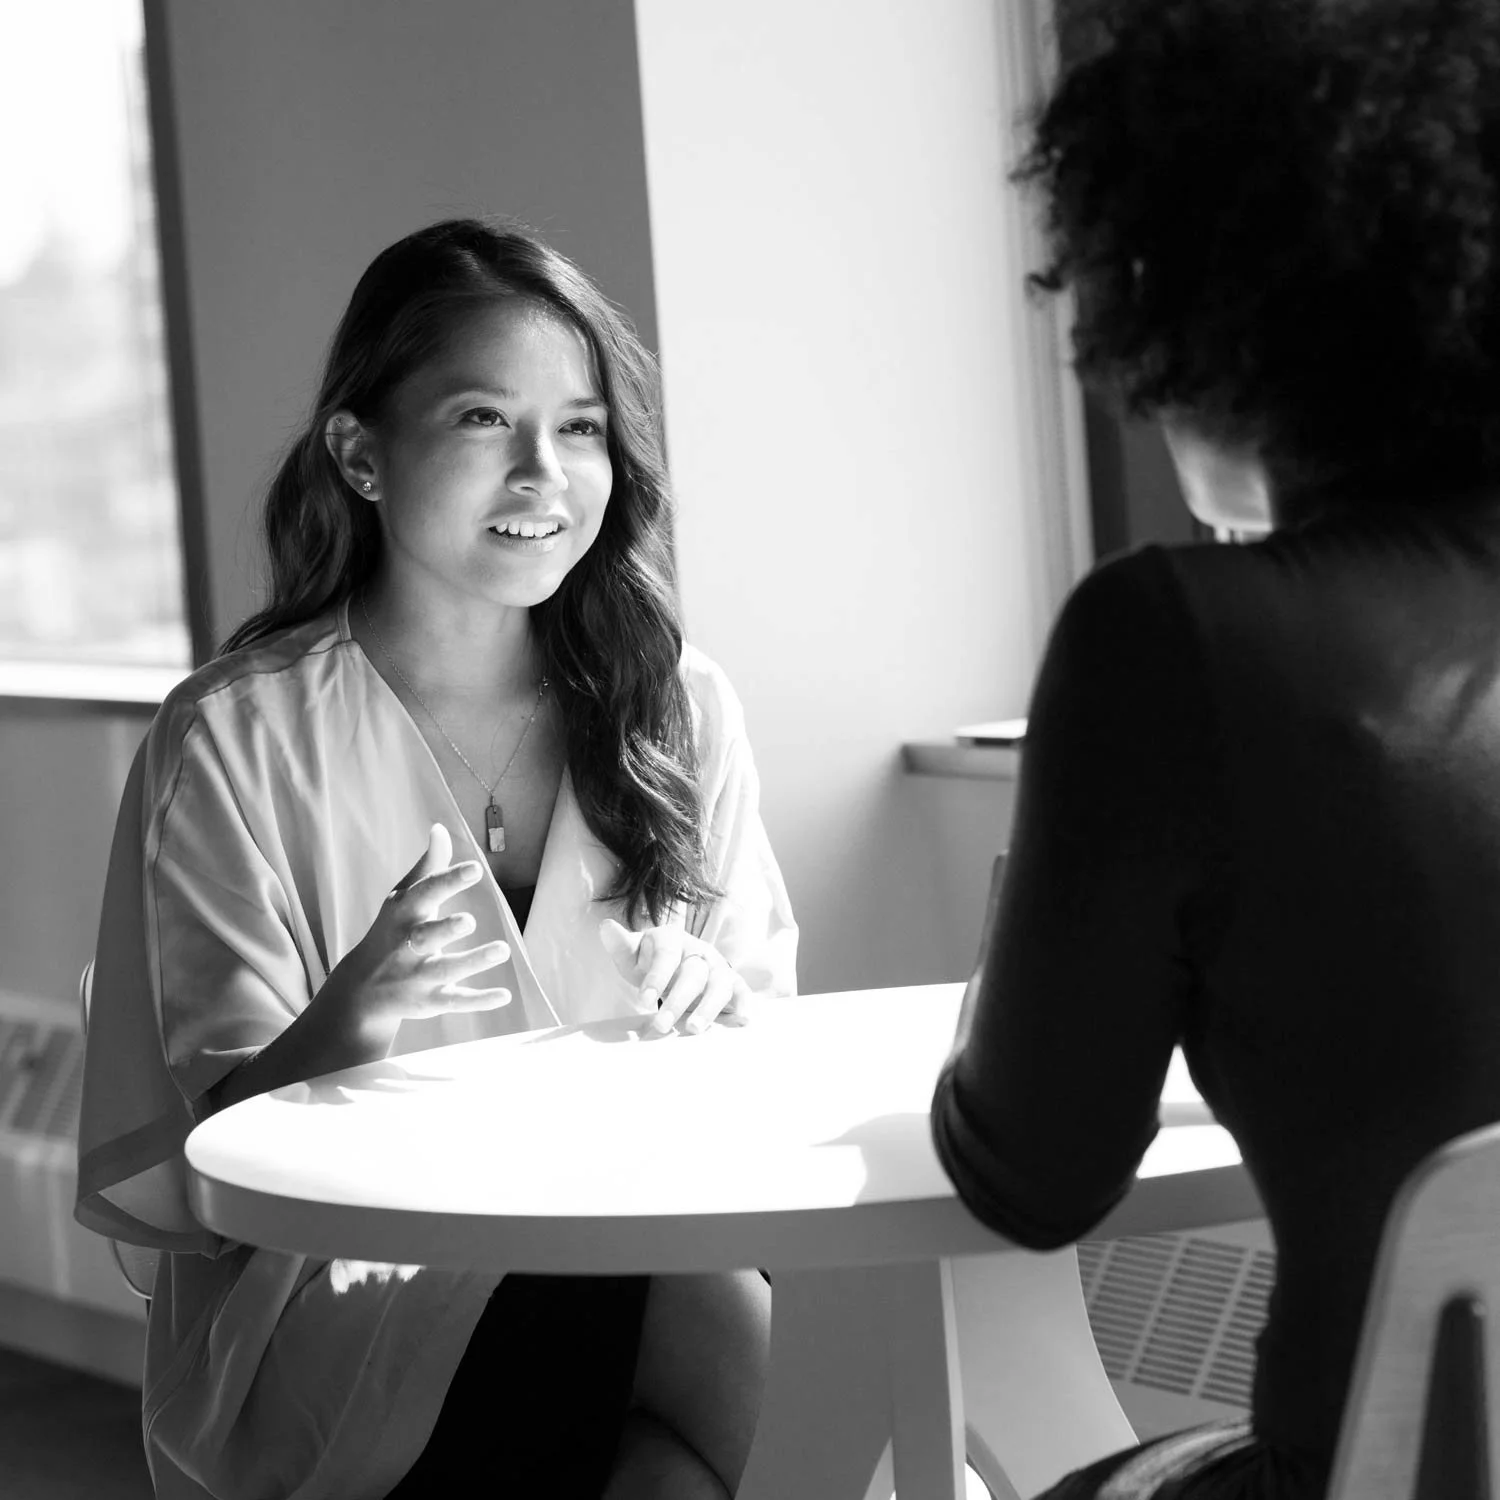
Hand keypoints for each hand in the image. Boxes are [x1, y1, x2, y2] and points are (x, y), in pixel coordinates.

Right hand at [336, 823, 510, 1030]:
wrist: (360, 989)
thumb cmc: (391, 931)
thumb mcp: (403, 898)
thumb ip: (428, 866)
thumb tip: (440, 828)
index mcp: (403, 914)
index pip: (425, 894)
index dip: (449, 881)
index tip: (474, 868)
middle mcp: (407, 946)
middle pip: (427, 937)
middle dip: (446, 929)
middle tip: (469, 921)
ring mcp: (417, 976)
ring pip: (445, 970)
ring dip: (473, 961)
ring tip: (502, 949)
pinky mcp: (429, 1001)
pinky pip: (454, 1002)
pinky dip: (478, 1000)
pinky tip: (505, 995)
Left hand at [599, 919, 749, 1035]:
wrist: (678, 964)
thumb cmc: (652, 963)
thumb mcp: (633, 954)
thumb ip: (620, 945)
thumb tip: (605, 928)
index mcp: (672, 939)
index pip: (667, 955)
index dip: (656, 976)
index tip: (644, 999)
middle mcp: (699, 951)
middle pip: (693, 973)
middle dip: (677, 1001)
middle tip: (661, 1026)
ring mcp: (718, 967)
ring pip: (718, 985)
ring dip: (708, 1008)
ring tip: (693, 1030)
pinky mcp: (733, 984)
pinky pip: (742, 993)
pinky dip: (744, 1006)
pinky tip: (740, 1022)